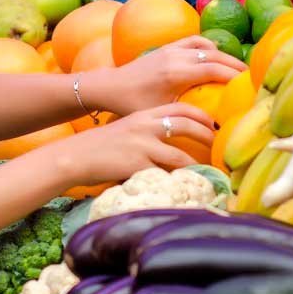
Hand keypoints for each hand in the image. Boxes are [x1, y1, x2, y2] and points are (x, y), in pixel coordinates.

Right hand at [40, 103, 216, 185]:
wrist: (75, 156)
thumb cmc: (100, 145)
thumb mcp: (127, 128)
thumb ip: (148, 129)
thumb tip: (171, 138)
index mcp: (144, 114)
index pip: (180, 108)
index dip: (201, 115)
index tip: (214, 123)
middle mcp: (145, 126)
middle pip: (185, 124)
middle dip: (207, 134)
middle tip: (218, 145)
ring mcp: (142, 146)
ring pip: (180, 154)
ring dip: (196, 163)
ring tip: (207, 171)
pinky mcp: (136, 166)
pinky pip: (164, 175)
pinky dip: (177, 180)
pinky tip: (185, 186)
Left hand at [89, 36, 245, 116]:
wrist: (110, 86)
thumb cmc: (132, 105)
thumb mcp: (162, 114)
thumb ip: (186, 117)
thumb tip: (213, 129)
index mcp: (176, 74)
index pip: (215, 70)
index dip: (235, 77)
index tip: (250, 85)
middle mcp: (176, 57)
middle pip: (216, 57)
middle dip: (236, 66)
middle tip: (252, 78)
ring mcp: (171, 49)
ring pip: (207, 47)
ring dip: (224, 56)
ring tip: (237, 69)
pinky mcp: (167, 47)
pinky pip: (194, 41)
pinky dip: (208, 46)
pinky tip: (215, 56)